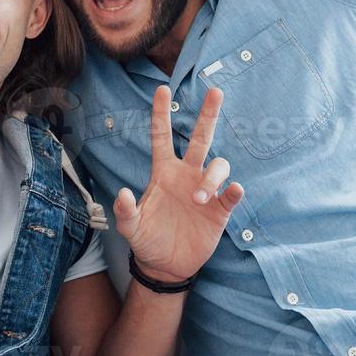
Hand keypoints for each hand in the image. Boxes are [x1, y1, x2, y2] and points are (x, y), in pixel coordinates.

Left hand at [114, 85, 243, 283]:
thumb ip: (124, 211)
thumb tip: (122, 192)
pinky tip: (232, 191)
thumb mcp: (130, 227)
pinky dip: (233, 190)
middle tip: (215, 91)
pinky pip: (231, 194)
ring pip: (218, 166)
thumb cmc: (146, 240)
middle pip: (201, 137)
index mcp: (163, 172)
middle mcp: (187, 175)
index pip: (162, 136)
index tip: (161, 88)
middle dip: (208, 114)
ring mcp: (205, 191)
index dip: (160, 113)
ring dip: (212, 177)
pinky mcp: (219, 211)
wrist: (166, 267)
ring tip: (199, 197)